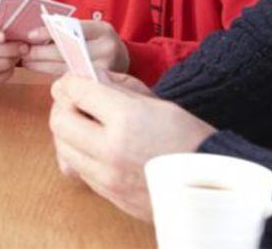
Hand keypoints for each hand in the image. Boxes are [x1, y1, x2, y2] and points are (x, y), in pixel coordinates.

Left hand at [21, 20, 128, 74]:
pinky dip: (53, 76)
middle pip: (67, 50)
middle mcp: (107, 49)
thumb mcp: (88, 30)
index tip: (30, 35)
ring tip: (27, 62)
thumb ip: (66, 28)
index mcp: (102, 30)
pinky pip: (71, 80)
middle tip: (24, 52)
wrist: (122, 61)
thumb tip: (33, 34)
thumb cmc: (97, 42)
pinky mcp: (99, 84)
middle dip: (41, 52)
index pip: (72, 28)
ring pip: (66, 67)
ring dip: (42, 65)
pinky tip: (41, 71)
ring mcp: (106, 69)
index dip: (49, 32)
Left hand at [48, 73, 214, 220]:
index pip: (77, 92)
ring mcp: (107, 177)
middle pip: (59, 121)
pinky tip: (95, 146)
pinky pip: (78, 169)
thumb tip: (89, 78)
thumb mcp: (156, 101)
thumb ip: (117, 88)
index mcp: (125, 119)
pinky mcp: (109, 195)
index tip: (72, 80)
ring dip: (67, 131)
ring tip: (84, 124)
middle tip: (74, 101)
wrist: (212, 184)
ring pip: (63, 147)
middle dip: (63, 106)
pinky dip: (79, 154)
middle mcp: (110, 150)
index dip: (70, 81)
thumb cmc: (188, 138)